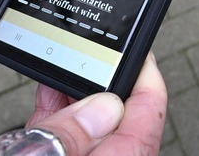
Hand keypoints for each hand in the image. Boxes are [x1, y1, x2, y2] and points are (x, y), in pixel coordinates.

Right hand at [0, 52, 166, 155]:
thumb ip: (69, 142)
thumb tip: (106, 108)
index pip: (145, 124)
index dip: (148, 85)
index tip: (144, 57)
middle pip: (121, 124)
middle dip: (115, 87)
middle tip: (109, 55)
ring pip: (90, 131)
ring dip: (83, 95)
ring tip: (76, 64)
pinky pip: (62, 141)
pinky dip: (57, 113)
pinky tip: (50, 91)